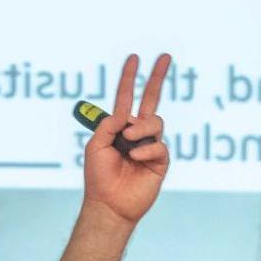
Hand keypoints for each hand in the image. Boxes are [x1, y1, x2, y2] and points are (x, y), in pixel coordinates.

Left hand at [83, 52, 171, 225]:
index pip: (126, 97)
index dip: (129, 78)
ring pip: (155, 122)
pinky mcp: (161, 161)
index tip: (134, 58)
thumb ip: (108, 125)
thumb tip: (126, 114)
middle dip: (157, 76)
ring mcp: (150, 145)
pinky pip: (158, 145)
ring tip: (129, 141)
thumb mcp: (95, 145)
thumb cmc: (98, 177)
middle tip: (165, 56)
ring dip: (141, 128)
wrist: (109, 204)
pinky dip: (145, 149)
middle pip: (151, 99)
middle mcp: (137, 133)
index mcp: (119, 127)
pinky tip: (135, 158)